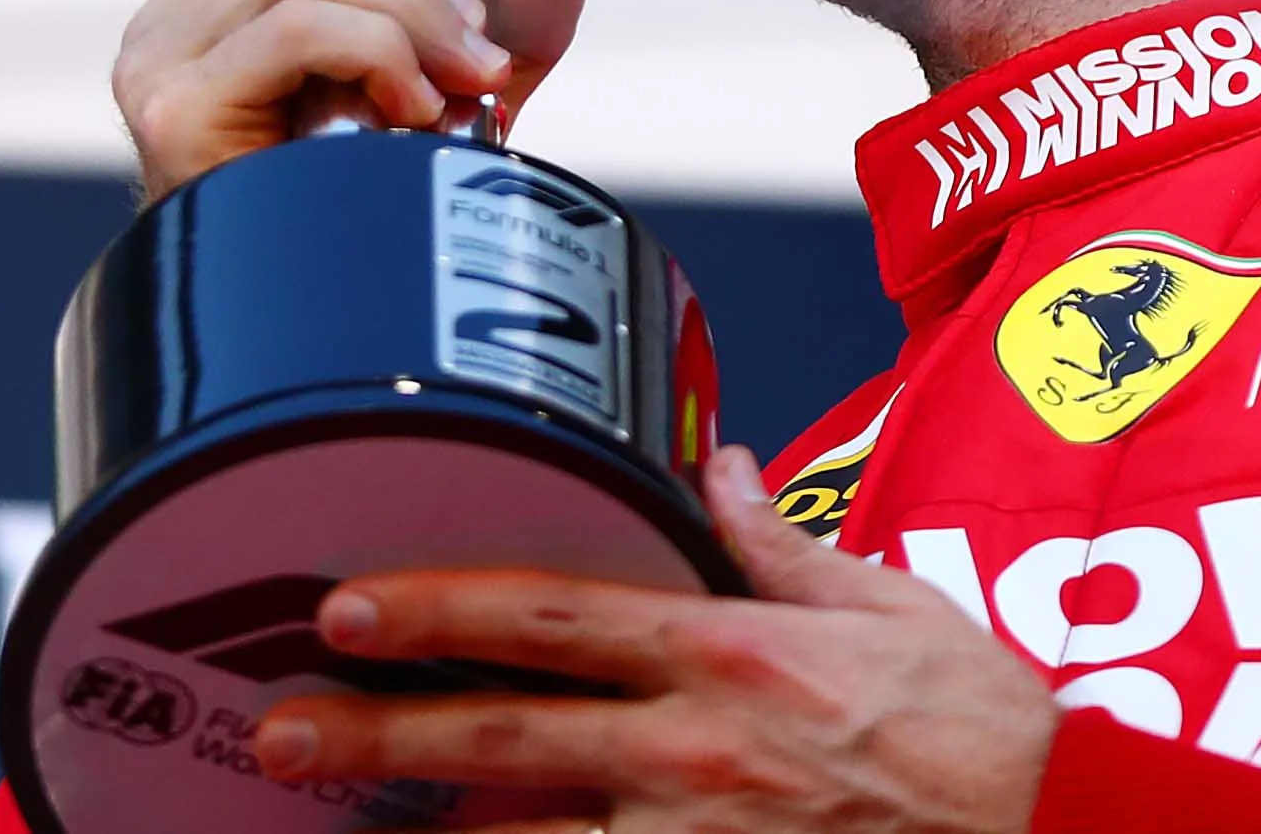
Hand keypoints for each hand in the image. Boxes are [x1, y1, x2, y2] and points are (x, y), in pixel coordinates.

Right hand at [112, 0, 597, 198]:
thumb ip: (513, 10)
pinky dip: (378, 51)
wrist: (338, 336)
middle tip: (468, 36)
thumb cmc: (382, 205)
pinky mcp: (176, 113)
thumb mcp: (464, 84)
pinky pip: (294, 24)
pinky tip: (409, 112)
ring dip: (405, 6)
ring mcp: (164, 61)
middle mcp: (176, 16)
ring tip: (450, 79)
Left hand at [253, 447, 1059, 833]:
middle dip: (376, 737)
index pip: (555, 616)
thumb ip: (781, 544)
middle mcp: (695, 755)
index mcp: (733, 655)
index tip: (348, 605)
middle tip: (276, 730)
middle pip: (502, 742)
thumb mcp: (895, 602)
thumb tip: (714, 463)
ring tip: (325, 825)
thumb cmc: (984, 728)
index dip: (440, 609)